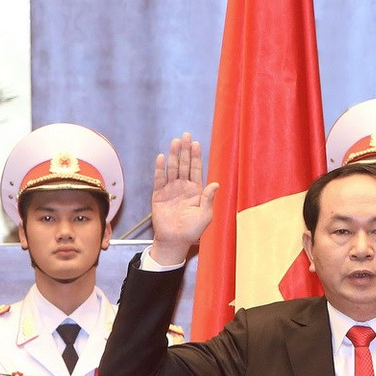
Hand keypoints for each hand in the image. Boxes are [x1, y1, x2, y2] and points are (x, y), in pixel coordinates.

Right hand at [150, 132, 218, 265]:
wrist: (175, 240)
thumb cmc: (192, 231)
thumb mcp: (205, 215)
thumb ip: (209, 199)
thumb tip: (216, 184)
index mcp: (196, 191)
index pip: (196, 169)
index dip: (196, 156)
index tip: (196, 143)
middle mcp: (183, 187)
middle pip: (184, 165)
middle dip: (185, 150)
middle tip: (185, 135)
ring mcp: (171, 190)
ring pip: (172, 169)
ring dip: (173, 155)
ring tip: (175, 142)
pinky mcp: (159, 195)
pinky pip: (159, 179)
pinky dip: (160, 169)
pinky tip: (162, 158)